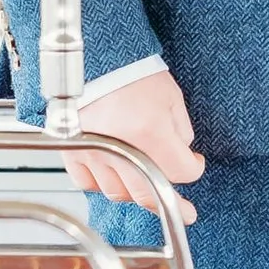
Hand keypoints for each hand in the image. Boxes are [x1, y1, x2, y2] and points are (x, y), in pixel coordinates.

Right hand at [64, 66, 205, 219]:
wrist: (94, 58)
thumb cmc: (131, 71)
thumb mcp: (171, 97)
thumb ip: (180, 130)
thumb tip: (181, 153)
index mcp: (150, 133)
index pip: (182, 171)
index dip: (194, 168)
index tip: (196, 164)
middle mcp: (120, 149)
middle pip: (149, 193)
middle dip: (172, 204)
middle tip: (184, 210)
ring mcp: (94, 153)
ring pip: (119, 193)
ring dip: (136, 192)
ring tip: (146, 182)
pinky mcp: (73, 151)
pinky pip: (89, 183)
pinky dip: (104, 184)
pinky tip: (115, 176)